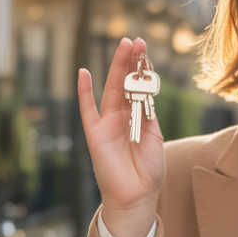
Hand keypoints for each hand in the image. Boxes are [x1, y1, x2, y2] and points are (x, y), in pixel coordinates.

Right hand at [78, 38, 164, 236]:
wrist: (136, 196)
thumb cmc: (148, 170)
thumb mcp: (154, 137)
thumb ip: (147, 114)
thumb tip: (144, 92)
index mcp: (139, 117)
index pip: (139, 87)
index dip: (142, 69)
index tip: (146, 50)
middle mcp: (122, 116)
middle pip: (125, 83)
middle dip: (131, 61)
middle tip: (136, 40)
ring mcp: (107, 123)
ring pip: (110, 89)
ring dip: (116, 67)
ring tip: (123, 45)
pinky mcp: (95, 133)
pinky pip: (87, 110)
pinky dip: (83, 92)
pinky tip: (83, 72)